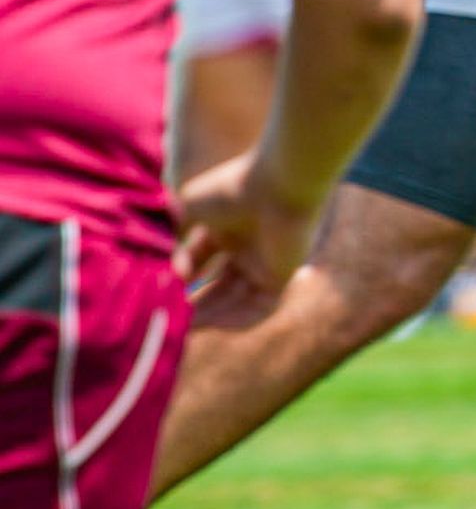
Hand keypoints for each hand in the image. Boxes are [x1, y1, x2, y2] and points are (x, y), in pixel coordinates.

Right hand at [175, 150, 320, 316]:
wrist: (278, 183)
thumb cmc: (233, 189)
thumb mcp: (190, 207)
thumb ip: (175, 238)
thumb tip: (171, 273)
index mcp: (228, 226)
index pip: (200, 260)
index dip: (180, 275)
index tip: (159, 289)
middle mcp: (247, 247)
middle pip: (218, 285)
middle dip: (194, 302)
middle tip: (169, 319)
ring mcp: (266, 263)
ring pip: (235, 299)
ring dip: (210, 314)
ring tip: (184, 325)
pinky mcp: (283, 276)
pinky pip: (260, 307)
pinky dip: (238, 318)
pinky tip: (214, 324)